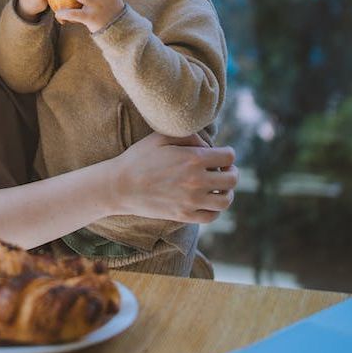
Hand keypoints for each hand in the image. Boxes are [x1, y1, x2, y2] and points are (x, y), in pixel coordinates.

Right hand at [110, 133, 237, 223]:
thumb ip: (188, 135)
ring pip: (226, 200)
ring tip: (219, 187)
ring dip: (227, 192)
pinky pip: (212, 216)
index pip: (228, 157)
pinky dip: (215, 209)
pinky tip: (208, 201)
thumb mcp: (160, 136)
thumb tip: (207, 145)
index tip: (220, 155)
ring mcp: (191, 201)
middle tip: (223, 170)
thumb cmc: (138, 158)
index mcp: (193, 158)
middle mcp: (196, 181)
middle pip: (232, 179)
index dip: (227, 153)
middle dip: (231, 172)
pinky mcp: (184, 216)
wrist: (119, 186)